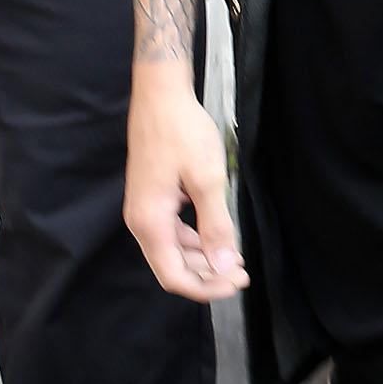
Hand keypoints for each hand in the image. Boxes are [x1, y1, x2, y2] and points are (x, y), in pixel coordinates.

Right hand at [124, 69, 247, 300]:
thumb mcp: (207, 180)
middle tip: (242, 274)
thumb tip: (223, 267)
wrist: (161, 95)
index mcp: (150, 222)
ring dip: (203, 260)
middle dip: (207, 276)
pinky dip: (195, 241)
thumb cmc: (182, 131)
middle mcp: (141, 222)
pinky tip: (217, 238)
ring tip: (235, 259)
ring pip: (173, 251)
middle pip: (172, 267)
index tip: (235, 283)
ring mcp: (145, 210)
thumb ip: (216, 227)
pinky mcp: (152, 199)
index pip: (174, 276)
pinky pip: (172, 232)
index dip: (205, 288)